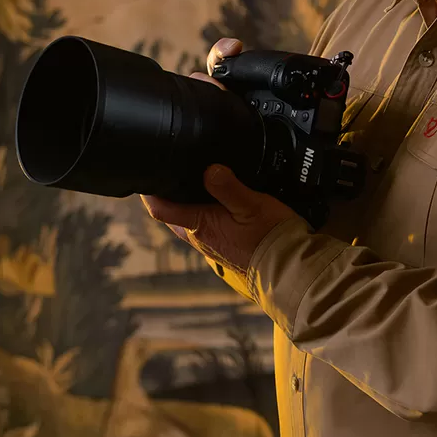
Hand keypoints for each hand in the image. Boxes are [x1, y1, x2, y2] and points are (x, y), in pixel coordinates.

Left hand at [141, 36, 300, 279]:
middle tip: (172, 175)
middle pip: (173, 215)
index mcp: (200, 225)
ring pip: (190, 222)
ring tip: (195, 185)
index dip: (148, 193)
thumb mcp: (251, 204)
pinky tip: (219, 206)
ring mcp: (212, 246)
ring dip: (188, 206)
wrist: (290, 268)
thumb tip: (209, 169)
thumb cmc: (271, 238)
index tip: (145, 175)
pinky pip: (207, 229)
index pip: (161, 209)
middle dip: (169, 197)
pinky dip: (206, 215)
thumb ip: (228, 186)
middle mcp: (201, 239)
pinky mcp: (226, 249)